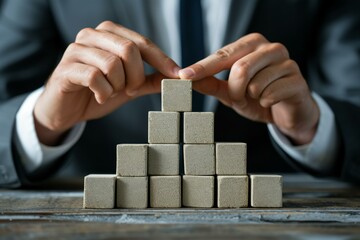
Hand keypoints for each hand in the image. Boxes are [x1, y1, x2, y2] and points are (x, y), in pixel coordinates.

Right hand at [34, 21, 179, 144]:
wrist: (67, 110)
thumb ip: (149, 80)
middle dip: (135, 76)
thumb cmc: (98, 92)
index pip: (142, 42)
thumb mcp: (129, 87)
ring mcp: (77, 50)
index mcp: (109, 34)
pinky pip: (94, 77)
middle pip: (129, 49)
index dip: (162, 59)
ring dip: (117, 86)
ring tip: (111, 92)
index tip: (178, 75)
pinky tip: (100, 97)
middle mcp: (92, 35)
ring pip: (112, 63)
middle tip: (130, 90)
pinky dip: (103, 93)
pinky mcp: (66, 68)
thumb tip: (177, 77)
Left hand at [179, 33, 318, 144]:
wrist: (287, 113)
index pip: (223, 54)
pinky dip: (265, 103)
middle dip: (235, 90)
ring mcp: (287, 62)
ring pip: (255, 84)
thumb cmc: (258, 97)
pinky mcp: (297, 80)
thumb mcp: (231, 92)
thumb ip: (211, 84)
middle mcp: (270, 48)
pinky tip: (271, 101)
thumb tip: (187, 78)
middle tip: (238, 98)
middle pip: (240, 68)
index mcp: (252, 45)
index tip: (184, 76)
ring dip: (251, 99)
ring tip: (257, 99)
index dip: (204, 67)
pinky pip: (271, 94)